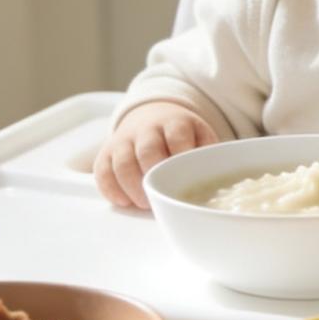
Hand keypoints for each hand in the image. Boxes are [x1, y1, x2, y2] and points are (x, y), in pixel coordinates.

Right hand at [93, 101, 217, 209]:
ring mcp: (124, 140)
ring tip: (144, 204)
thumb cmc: (181, 136)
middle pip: (147, 150)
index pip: (178, 136)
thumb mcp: (199, 135)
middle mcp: (147, 129)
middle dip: (154, 176)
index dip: (180, 157)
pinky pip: (102, 171)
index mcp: (175, 122)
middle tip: (161, 198)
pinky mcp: (106, 153)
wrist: (151, 115)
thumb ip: (207, 153)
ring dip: (132, 187)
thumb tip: (217, 177)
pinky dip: (111, 189)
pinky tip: (125, 202)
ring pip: (122, 163)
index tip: (184, 178)